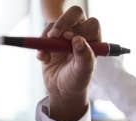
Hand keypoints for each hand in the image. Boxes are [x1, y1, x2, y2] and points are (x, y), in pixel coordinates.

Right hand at [37, 6, 99, 120]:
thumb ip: (84, 56)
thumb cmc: (77, 81)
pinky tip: (43, 59)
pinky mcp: (51, 40)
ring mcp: (65, 35)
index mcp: (94, 41)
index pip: (92, 24)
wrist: (61, 90)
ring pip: (55, 23)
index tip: (69, 39)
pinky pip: (43, 34)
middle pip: (74, 14)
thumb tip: (79, 40)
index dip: (81, 28)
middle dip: (62, 22)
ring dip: (48, 38)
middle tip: (53, 35)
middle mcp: (81, 34)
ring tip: (48, 55)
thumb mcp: (82, 72)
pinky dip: (40, 45)